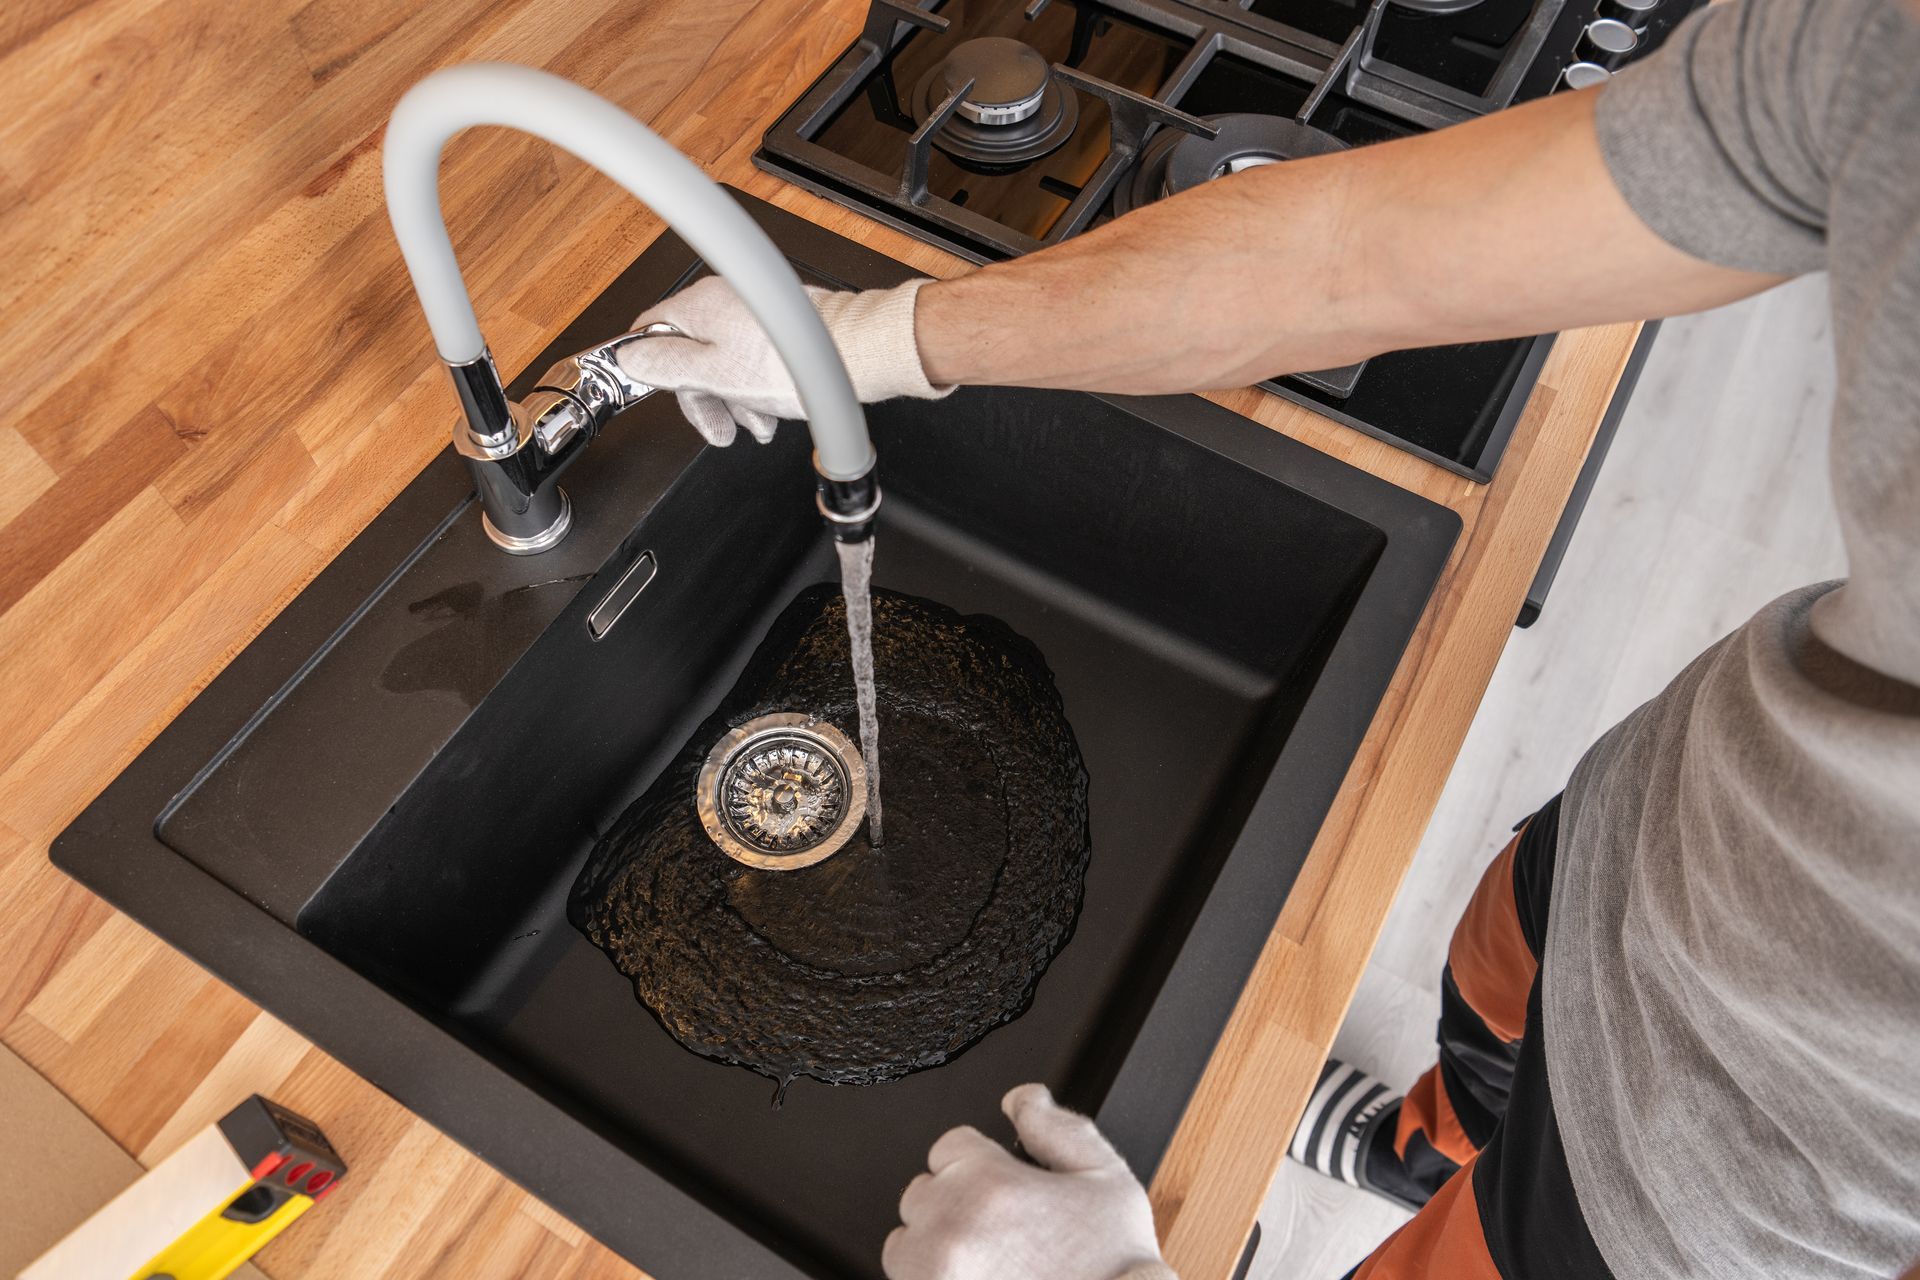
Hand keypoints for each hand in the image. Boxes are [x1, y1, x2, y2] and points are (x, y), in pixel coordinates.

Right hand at [614, 275, 949, 446]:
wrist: (851, 355)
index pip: (651, 332)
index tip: (657, 393)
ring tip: (755, 426)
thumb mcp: (713, 374)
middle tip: (719, 429)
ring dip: (733, 400)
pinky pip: (751, 359)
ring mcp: (751, 312)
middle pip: (691, 354)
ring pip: (724, 361)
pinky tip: (769, 412)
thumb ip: (666, 365)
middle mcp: (722, 301)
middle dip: (704, 398)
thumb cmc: (792, 365)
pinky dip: (754, 388)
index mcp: (698, 307)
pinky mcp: (776, 326)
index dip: (650, 369)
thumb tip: (630, 358)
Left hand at [882, 1083, 1173, 1279]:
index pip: (950, 1145)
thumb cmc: (1115, 1267)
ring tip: (985, 1262)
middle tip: (1002, 1231)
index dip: (983, 1165)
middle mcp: (950, 1227)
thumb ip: (1057, 1128)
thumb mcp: (1106, 1179)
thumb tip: (1023, 1098)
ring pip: (905, 1242)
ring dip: (934, 1245)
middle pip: (923, 1191)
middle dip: (956, 1202)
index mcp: (988, 1184)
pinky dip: (933, 1279)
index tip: (1004, 1191)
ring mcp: (933, 1274)